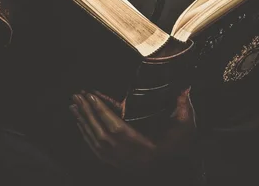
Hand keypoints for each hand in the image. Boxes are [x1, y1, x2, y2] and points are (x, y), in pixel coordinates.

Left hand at [70, 88, 197, 173]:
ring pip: (92, 137)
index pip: (112, 122)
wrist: (167, 170)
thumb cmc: (174, 149)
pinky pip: (93, 146)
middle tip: (76, 95)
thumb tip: (185, 88)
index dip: (99, 107)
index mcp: (135, 140)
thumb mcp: (183, 129)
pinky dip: (84, 132)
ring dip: (82, 119)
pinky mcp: (111, 160)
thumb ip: (183, 108)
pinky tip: (80, 123)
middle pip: (97, 128)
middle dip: (86, 110)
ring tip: (73, 105)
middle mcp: (121, 150)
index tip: (89, 93)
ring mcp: (114, 157)